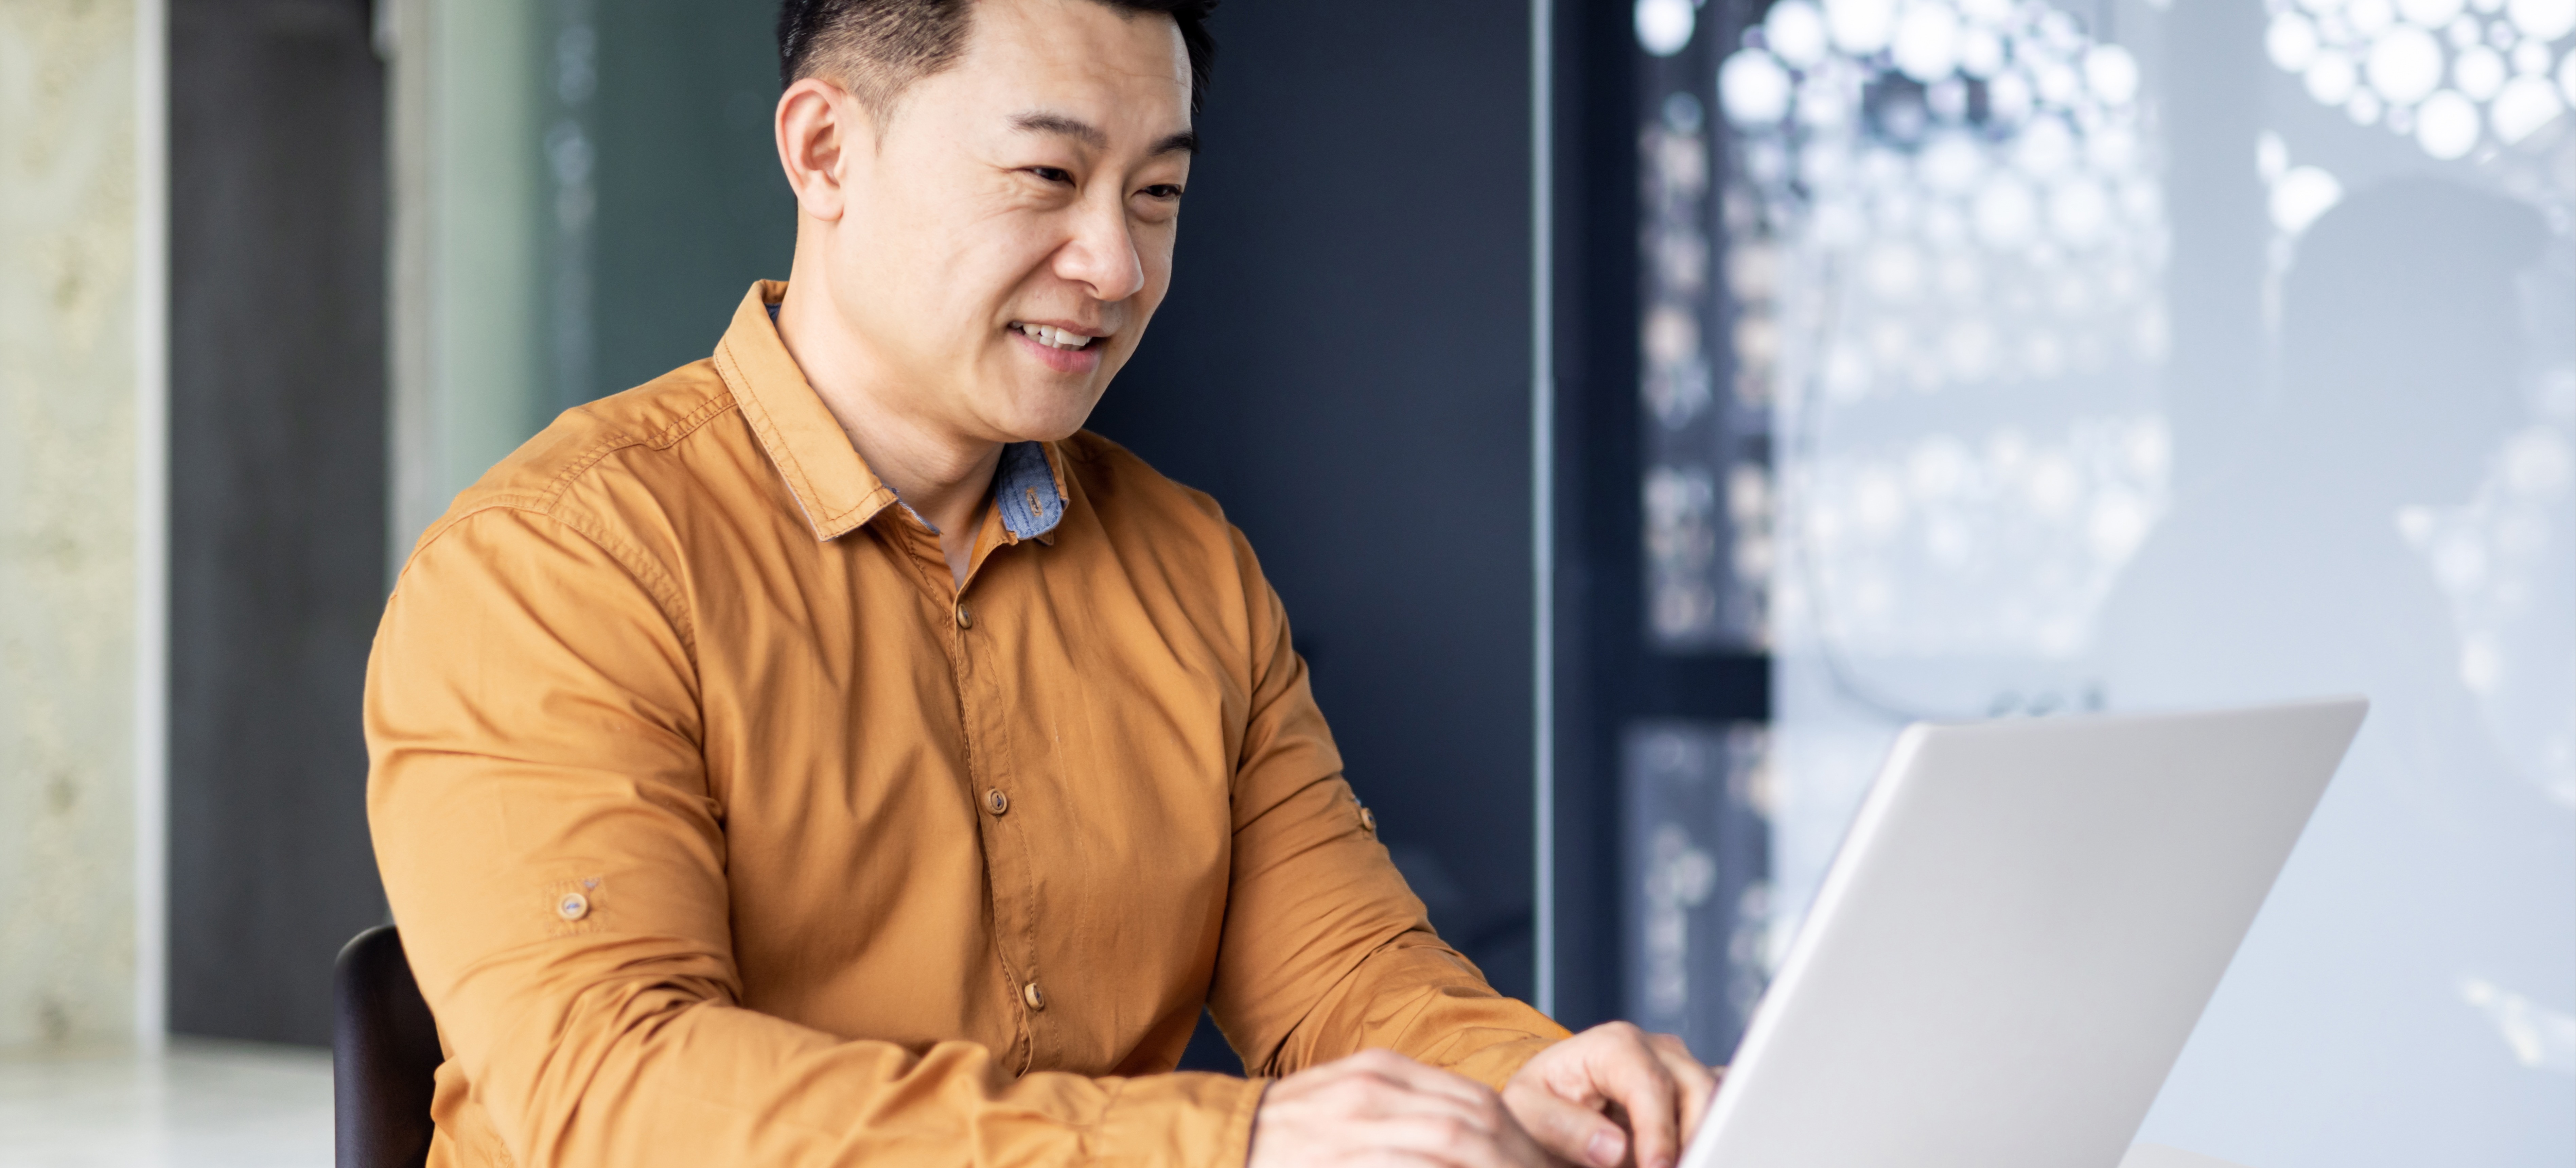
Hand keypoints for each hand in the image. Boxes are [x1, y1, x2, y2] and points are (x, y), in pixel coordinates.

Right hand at [1246, 1049, 1550, 1167]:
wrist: (1213, 1146)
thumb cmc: (1286, 1141)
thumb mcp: (1347, 1106)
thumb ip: (1403, 1112)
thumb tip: (1472, 1135)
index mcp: (1382, 1072)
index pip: (1477, 1099)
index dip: (1525, 1137)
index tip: (1549, 1165)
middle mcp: (1375, 1089)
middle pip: (1478, 1119)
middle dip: (1525, 1156)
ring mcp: (1356, 1124)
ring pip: (1456, 1144)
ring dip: (1501, 1166)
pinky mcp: (1343, 1155)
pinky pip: (1415, 1165)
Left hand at [1500, 1023, 1720, 1167]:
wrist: (1553, 1099)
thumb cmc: (1540, 1102)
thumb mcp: (1529, 1111)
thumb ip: (1565, 1128)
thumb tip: (1615, 1149)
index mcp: (1615, 1044)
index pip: (1651, 1086)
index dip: (1658, 1132)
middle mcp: (1658, 1049)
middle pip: (1698, 1090)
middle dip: (1692, 1139)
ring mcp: (1683, 1067)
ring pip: (1718, 1101)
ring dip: (1704, 1139)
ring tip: (1684, 1161)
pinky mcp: (1696, 1090)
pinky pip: (1721, 1108)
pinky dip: (1713, 1134)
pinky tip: (1694, 1154)